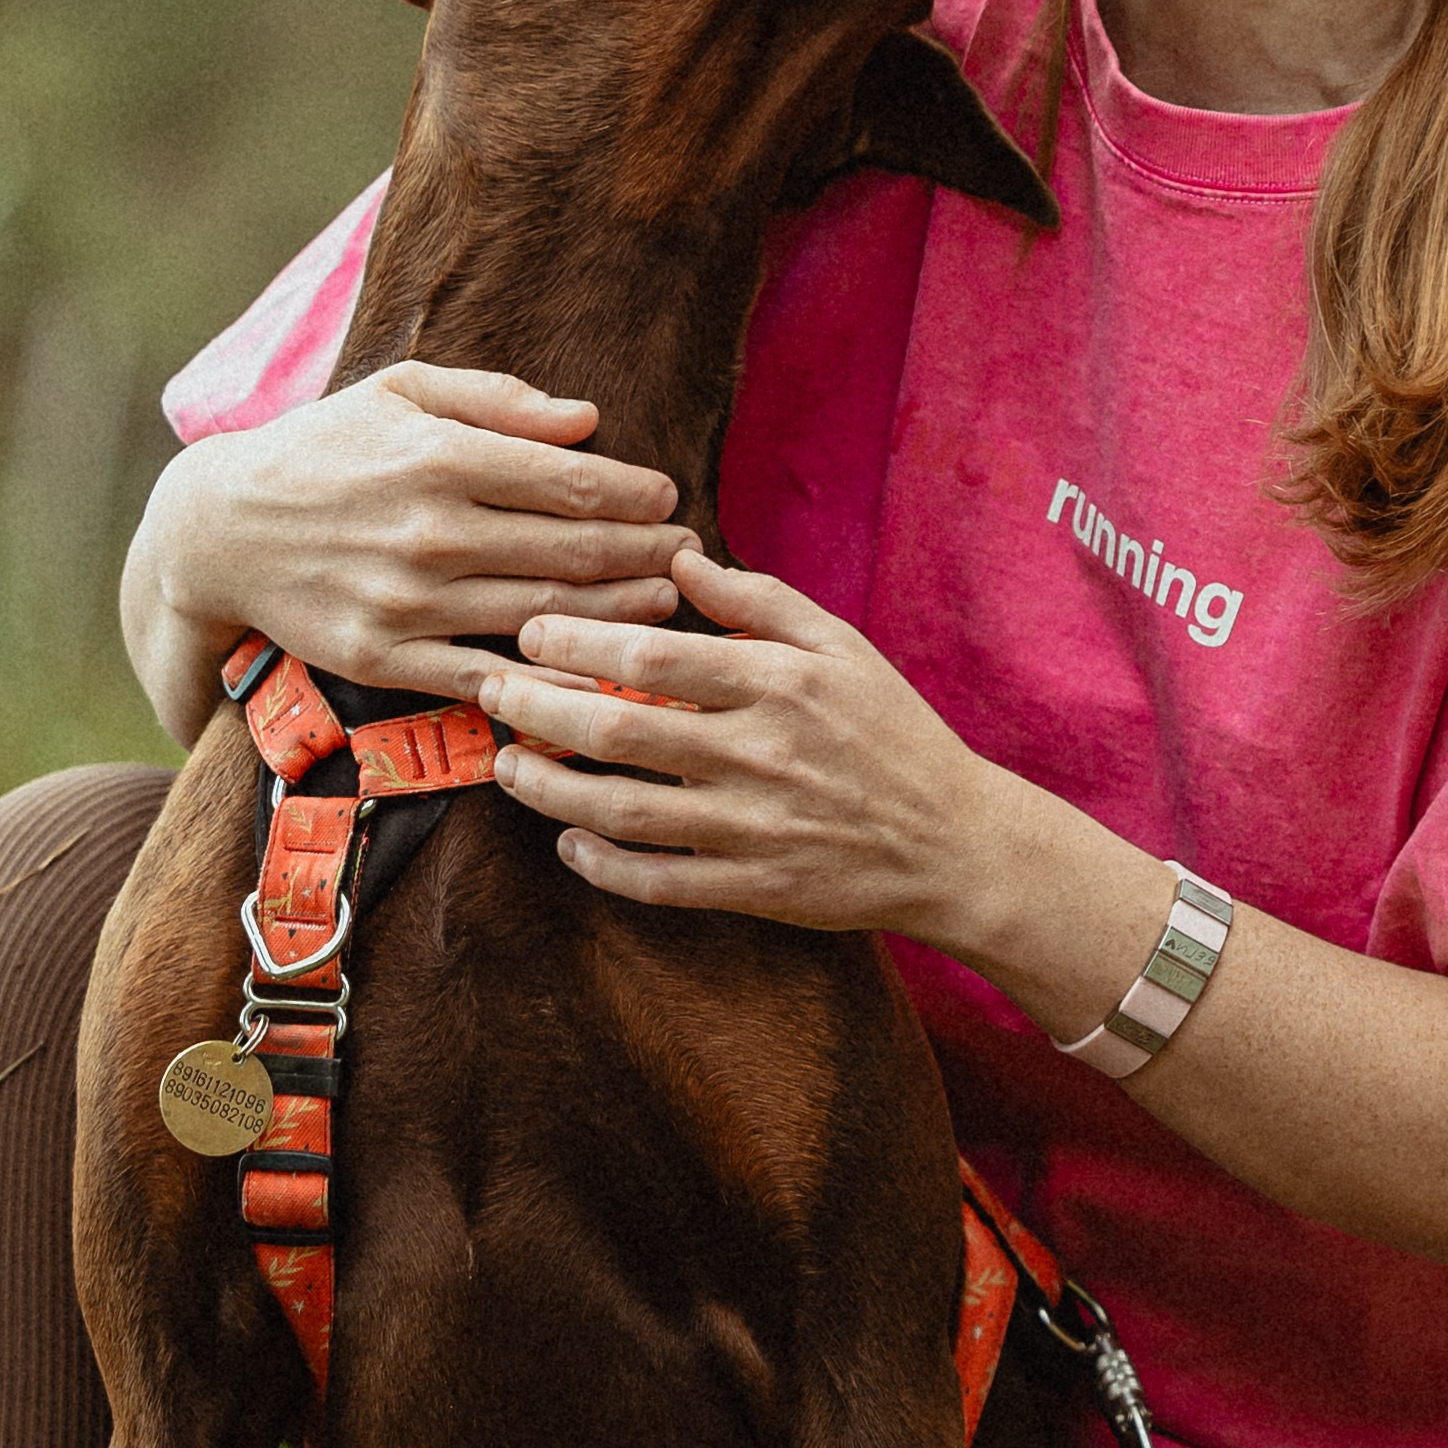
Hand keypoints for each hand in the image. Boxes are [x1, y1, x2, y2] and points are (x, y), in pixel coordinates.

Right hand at [132, 364, 696, 717]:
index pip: (569, 481)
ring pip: (541, 617)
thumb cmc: (325, 446)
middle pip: (569, 552)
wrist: (219, 529)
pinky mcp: (383, 659)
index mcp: (440, 456)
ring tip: (665, 605)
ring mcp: (406, 602)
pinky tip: (595, 673)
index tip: (668, 497)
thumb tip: (586, 419)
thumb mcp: (402, 390)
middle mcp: (429, 531)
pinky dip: (547, 681)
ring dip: (616, 615)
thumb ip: (499, 400)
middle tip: (689, 555)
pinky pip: (483, 679)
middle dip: (644, 552)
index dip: (633, 493)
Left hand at [480, 547, 1005, 939]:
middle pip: (620, 731)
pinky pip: (659, 882)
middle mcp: (760, 754)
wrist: (955, 841)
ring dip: (551, 789)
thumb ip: (757, 598)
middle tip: (492, 692)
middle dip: (539, 710)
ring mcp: (754, 829)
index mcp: (779, 682)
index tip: (531, 631)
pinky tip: (568, 839)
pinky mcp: (755, 890)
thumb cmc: (892, 729)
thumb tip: (679, 557)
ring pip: (625, 812)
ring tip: (507, 767)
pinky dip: (604, 865)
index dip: (579, 643)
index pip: (653, 656)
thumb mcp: (839, 643)